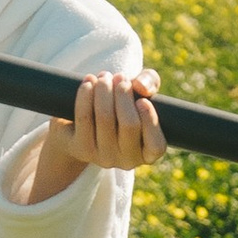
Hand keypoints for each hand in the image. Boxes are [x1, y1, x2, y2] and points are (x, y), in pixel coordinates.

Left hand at [23, 70, 164, 201]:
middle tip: (120, 77)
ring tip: (104, 76)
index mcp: (147, 153)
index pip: (156, 145)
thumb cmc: (121, 106)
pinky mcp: (81, 148)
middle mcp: (127, 160)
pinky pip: (84, 117)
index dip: (150, 120)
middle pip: (129, 124)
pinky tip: (89, 83)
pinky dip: (86, 95)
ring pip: (105, 117)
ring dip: (104, 90)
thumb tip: (141, 87)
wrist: (82, 122)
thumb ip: (149, 82)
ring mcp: (103, 157)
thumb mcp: (140, 92)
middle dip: (124, 94)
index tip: (142, 100)